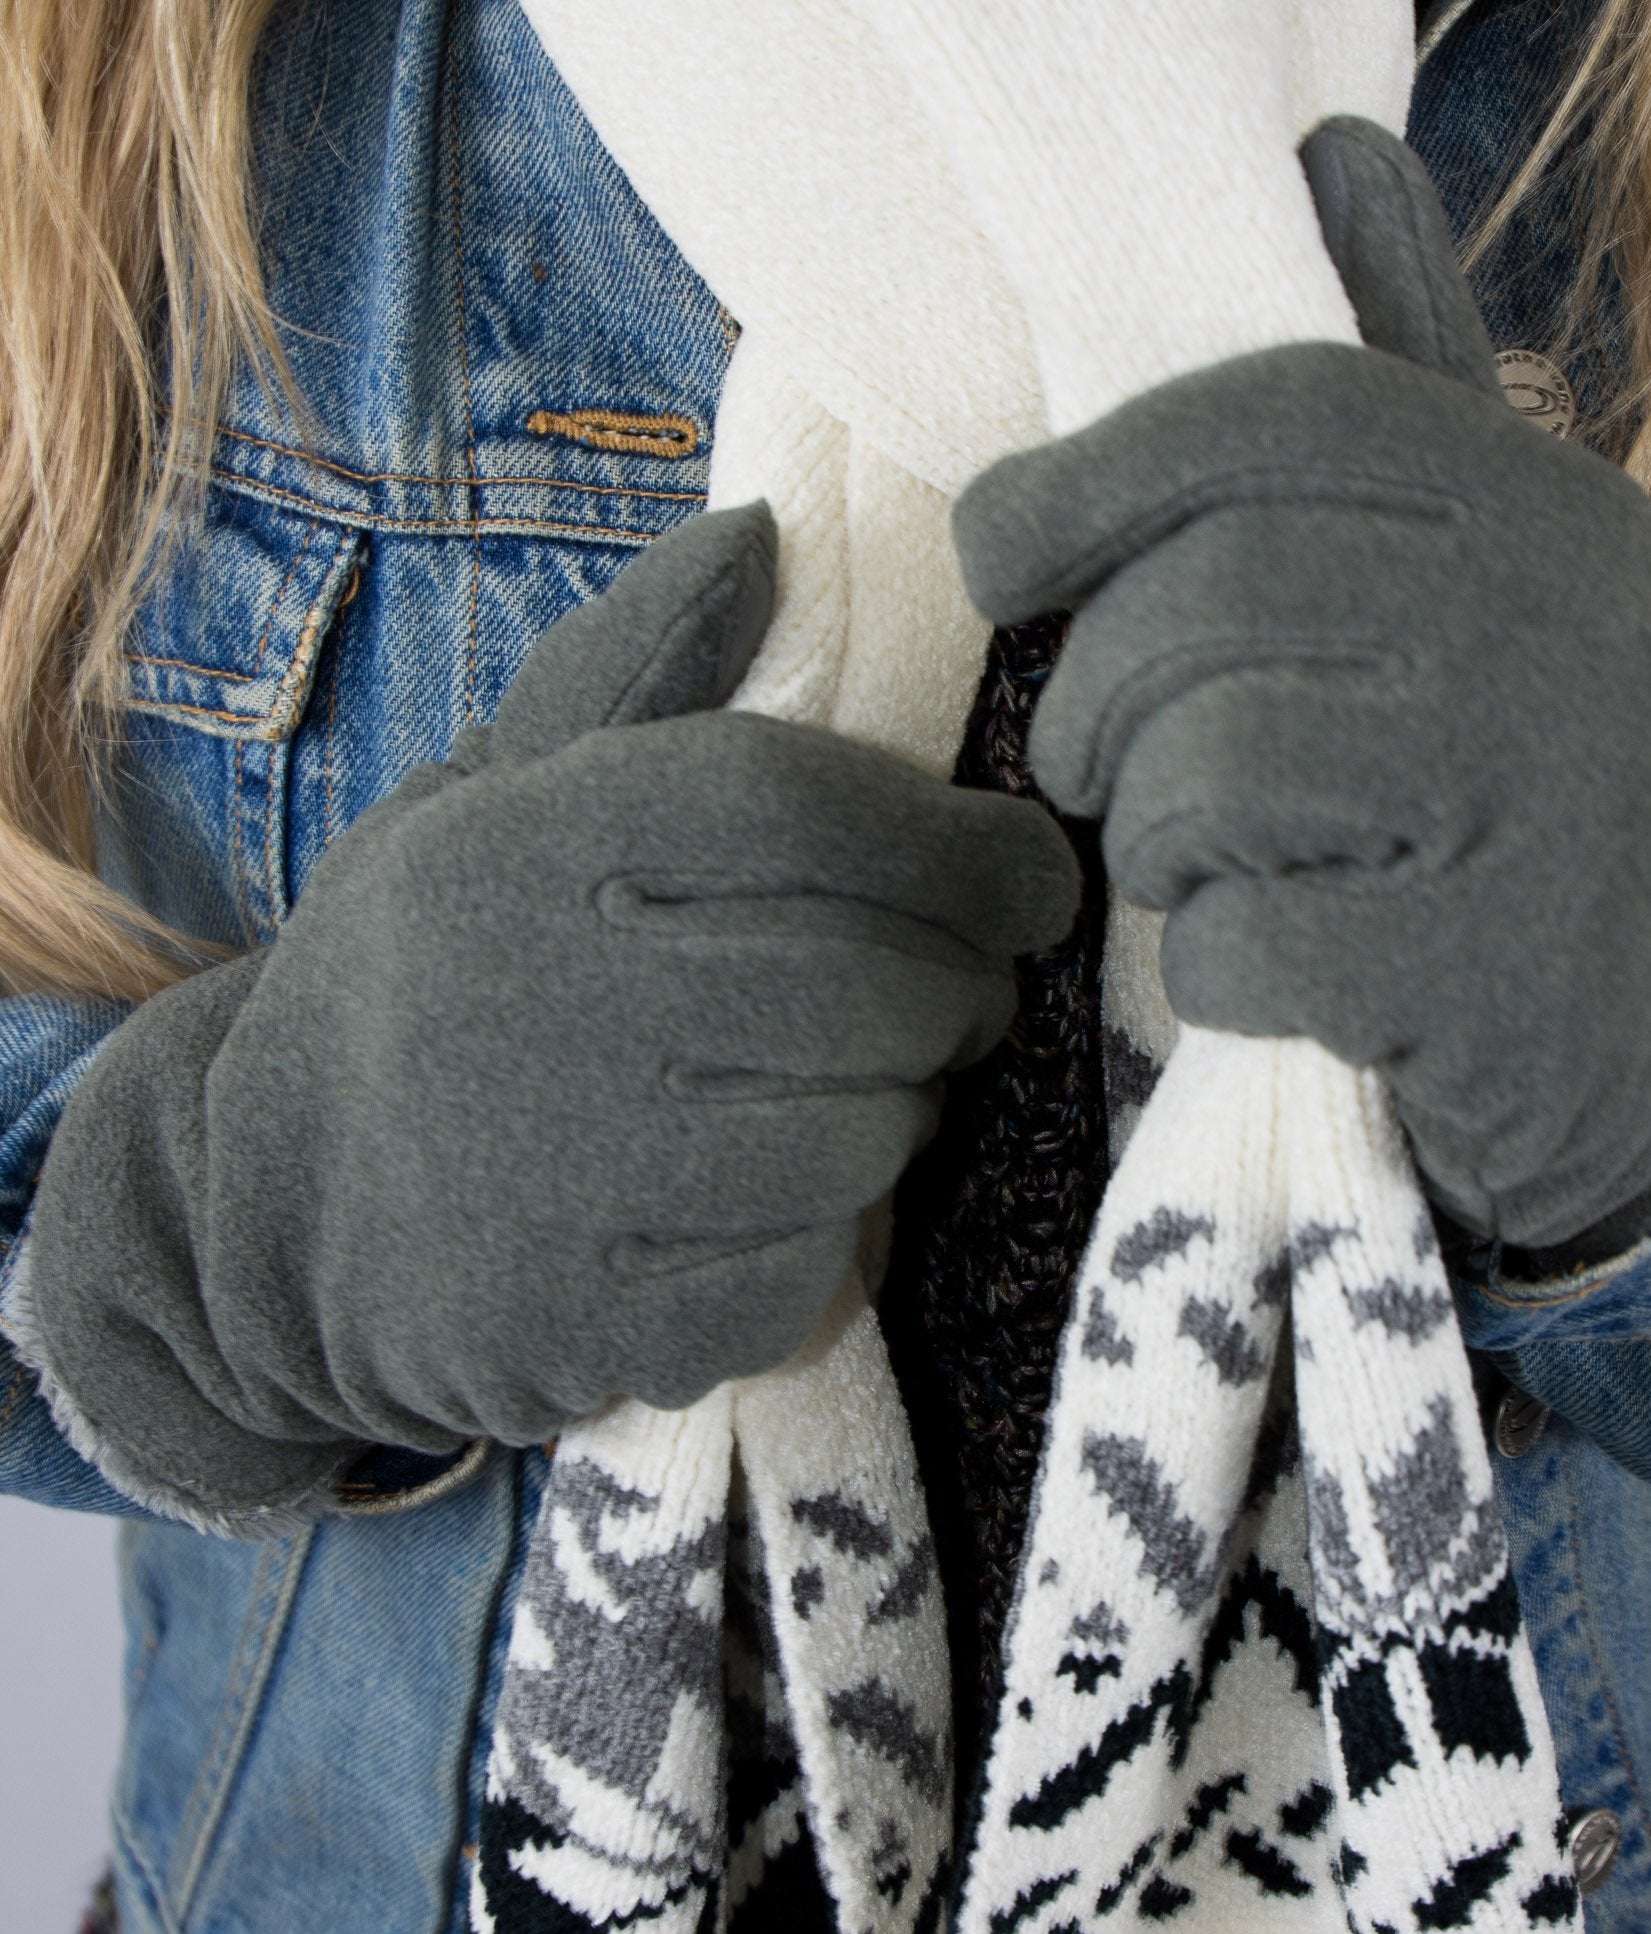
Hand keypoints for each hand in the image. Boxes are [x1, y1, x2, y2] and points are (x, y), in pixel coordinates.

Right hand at [29, 505, 1080, 1518]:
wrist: (261, 1210)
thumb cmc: (440, 977)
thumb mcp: (494, 799)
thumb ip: (632, 671)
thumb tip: (763, 530)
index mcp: (522, 841)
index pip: (803, 806)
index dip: (961, 845)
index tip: (1028, 877)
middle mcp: (533, 992)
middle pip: (867, 981)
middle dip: (966, 992)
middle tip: (970, 997)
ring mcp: (551, 1177)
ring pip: (861, 1135)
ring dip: (904, 1114)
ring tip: (864, 1094)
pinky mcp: (576, 1327)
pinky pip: (803, 1275)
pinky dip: (827, 1241)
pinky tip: (773, 1204)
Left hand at [950, 117, 1650, 1251]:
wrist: (1622, 1022)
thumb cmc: (1483, 779)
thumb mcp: (1467, 572)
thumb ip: (1393, 402)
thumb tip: (1336, 156)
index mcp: (1537, 505)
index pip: (1279, 418)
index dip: (1096, 474)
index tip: (993, 547)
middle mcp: (1558, 628)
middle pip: (1214, 599)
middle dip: (1096, 697)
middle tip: (1088, 762)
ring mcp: (1536, 808)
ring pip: (1213, 775)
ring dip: (1151, 836)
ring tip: (1189, 857)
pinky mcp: (1487, 977)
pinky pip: (1243, 946)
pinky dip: (1207, 968)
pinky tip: (1262, 966)